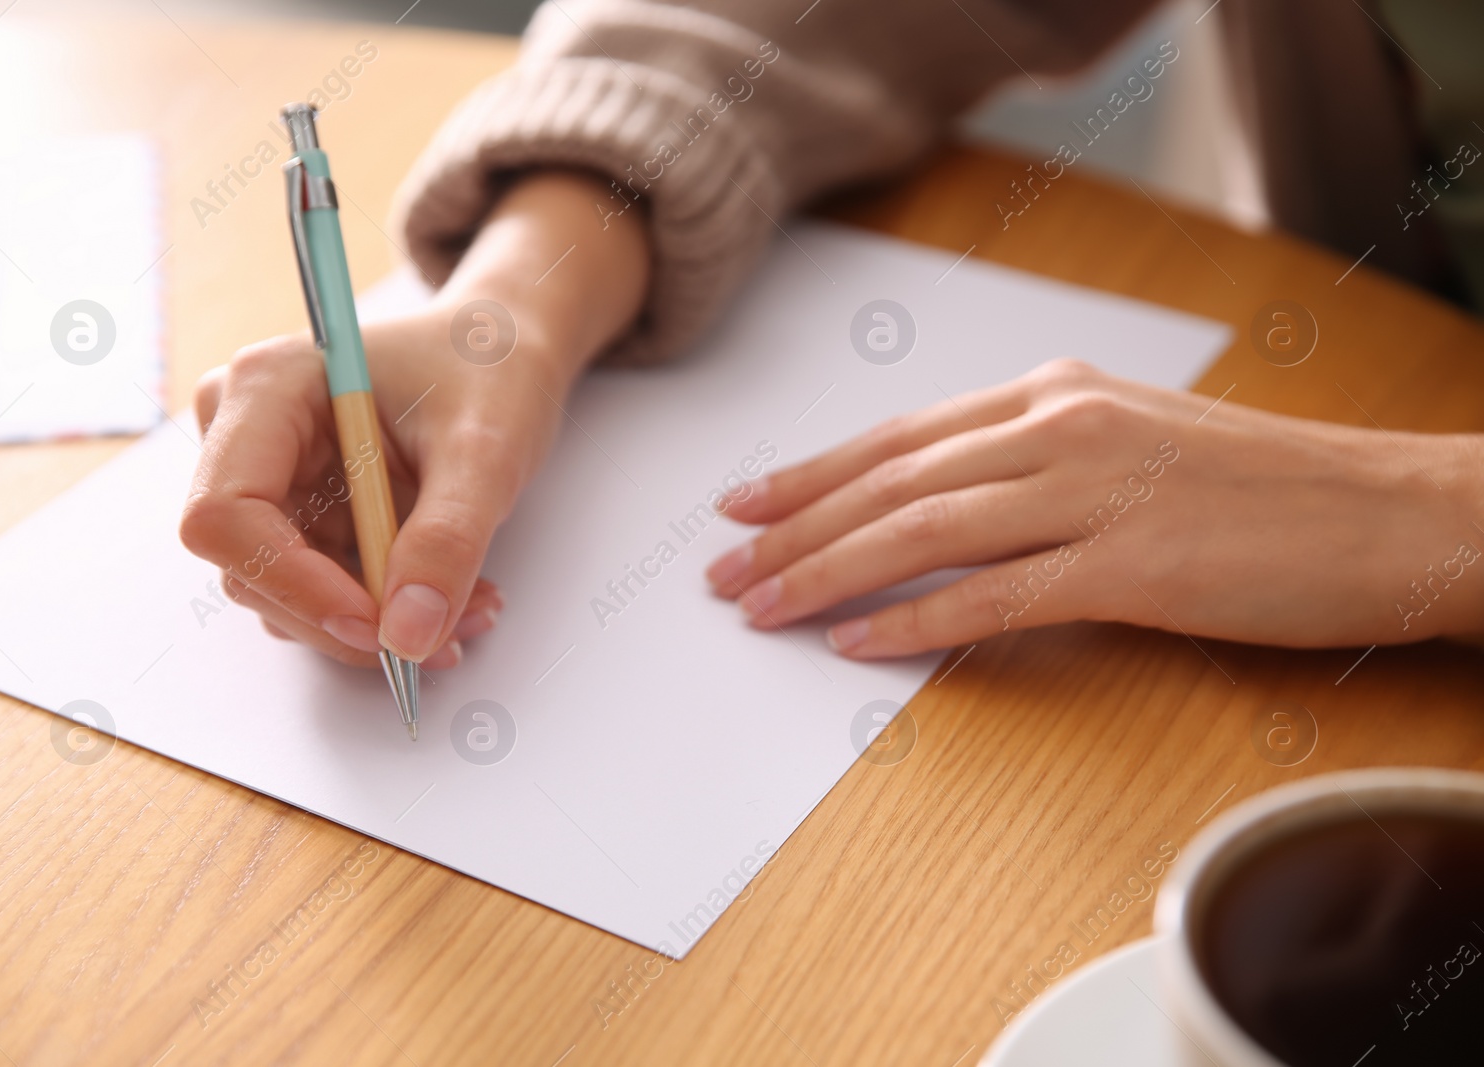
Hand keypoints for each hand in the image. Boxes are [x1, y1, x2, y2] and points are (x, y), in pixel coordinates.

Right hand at [180, 171, 648, 666]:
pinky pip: (324, 593)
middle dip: (348, 617)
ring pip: (289, 595)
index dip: (289, 582)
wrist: (504, 355)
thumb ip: (447, 540)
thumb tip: (408, 636)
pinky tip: (453, 599)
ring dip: (378, 623)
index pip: (226, 513)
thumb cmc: (490, 371)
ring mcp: (272, 481)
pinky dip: (388, 612)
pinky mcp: (304, 517)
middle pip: (251, 568)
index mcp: (269, 387)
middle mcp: (249, 435)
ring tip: (471, 608)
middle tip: (444, 635)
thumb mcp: (487, 451)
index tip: (374, 625)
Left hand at [707, 360, 1483, 656]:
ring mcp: (1093, 492)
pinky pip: (995, 594)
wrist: (1385, 511)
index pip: (899, 438)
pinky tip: (856, 641)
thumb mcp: (1129, 442)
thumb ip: (1033, 462)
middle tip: (721, 569)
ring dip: (828, 571)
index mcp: (1052, 396)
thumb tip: (941, 503)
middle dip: (793, 527)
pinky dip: (916, 618)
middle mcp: (1058, 429)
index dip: (810, 474)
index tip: (743, 503)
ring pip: (923, 530)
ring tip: (761, 606)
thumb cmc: (1259, 487)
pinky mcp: (1131, 565)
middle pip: (891, 482)